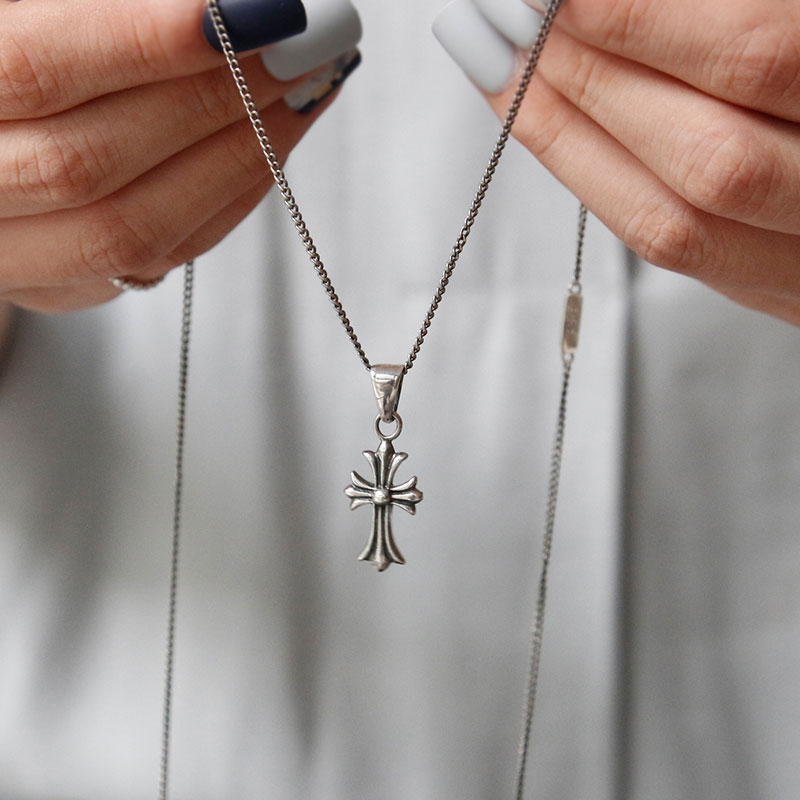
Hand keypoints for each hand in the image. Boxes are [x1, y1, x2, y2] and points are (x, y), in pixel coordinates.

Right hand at [0, 0, 359, 312]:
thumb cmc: (22, 57)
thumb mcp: (37, 17)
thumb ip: (106, 13)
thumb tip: (222, 9)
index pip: (33, 71)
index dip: (141, 40)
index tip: (248, 11)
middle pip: (91, 162)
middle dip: (214, 97)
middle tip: (304, 41)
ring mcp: (13, 255)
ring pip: (135, 227)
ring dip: (239, 152)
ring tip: (308, 84)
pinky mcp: (64, 284)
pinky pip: (165, 256)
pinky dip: (232, 195)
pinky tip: (277, 138)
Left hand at [435, 0, 799, 326]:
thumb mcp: (795, 24)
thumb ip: (724, 14)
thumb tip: (587, 3)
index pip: (752, 54)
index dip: (634, 18)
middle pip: (705, 161)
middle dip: (583, 85)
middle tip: (501, 26)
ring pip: (675, 226)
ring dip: (569, 145)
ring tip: (502, 76)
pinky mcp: (778, 292)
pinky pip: (674, 253)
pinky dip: (597, 187)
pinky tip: (555, 130)